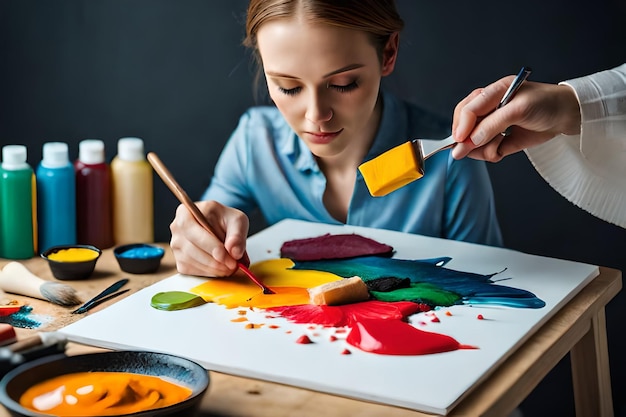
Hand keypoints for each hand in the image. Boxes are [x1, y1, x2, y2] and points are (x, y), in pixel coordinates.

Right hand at [169, 200, 249, 276]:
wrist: (222, 228)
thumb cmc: (226, 220)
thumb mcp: (237, 220)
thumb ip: (237, 234)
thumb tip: (234, 252)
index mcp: (186, 212)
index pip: (191, 229)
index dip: (209, 244)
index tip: (225, 255)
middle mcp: (177, 228)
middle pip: (190, 248)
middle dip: (214, 260)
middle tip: (232, 265)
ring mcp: (176, 246)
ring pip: (191, 261)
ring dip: (213, 268)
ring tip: (231, 267)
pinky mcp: (180, 260)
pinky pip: (191, 270)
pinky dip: (208, 272)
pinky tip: (221, 268)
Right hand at [451, 76, 581, 161]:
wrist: (568, 117)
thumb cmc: (547, 105)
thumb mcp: (519, 110)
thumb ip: (493, 124)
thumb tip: (471, 141)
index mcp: (492, 93)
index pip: (468, 108)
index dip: (462, 124)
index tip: (459, 140)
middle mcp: (489, 109)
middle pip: (464, 125)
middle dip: (466, 139)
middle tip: (463, 151)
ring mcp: (493, 126)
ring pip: (472, 141)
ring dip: (481, 148)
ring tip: (498, 145)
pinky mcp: (499, 141)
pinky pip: (484, 151)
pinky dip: (490, 154)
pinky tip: (502, 150)